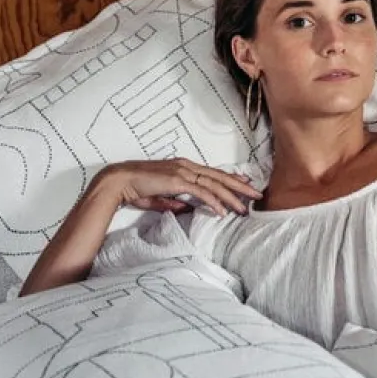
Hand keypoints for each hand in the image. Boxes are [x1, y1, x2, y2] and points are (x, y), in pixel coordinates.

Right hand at [98, 159, 261, 216]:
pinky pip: (201, 192)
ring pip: (214, 184)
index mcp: (182, 167)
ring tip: (245, 207)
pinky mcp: (177, 181)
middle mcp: (185, 166)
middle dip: (240, 185)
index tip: (245, 183)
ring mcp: (182, 172)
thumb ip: (175, 201)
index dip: (230, 179)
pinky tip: (223, 211)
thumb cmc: (136, 188)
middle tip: (257, 193)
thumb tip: (187, 208)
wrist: (119, 181)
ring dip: (231, 196)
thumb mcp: (159, 196)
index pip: (212, 173)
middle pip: (219, 176)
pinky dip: (214, 201)